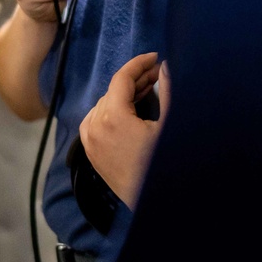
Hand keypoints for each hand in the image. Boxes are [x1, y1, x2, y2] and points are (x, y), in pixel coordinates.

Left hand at [79, 53, 170, 210]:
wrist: (155, 204)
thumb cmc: (166, 166)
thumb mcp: (170, 126)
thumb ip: (168, 91)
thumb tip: (165, 67)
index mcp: (112, 118)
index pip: (121, 79)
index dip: (139, 64)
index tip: (155, 57)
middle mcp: (95, 127)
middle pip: (112, 91)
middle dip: (135, 81)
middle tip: (157, 75)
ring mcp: (90, 142)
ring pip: (103, 106)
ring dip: (123, 96)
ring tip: (146, 92)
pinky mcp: (92, 154)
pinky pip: (95, 122)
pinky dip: (110, 112)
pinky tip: (130, 112)